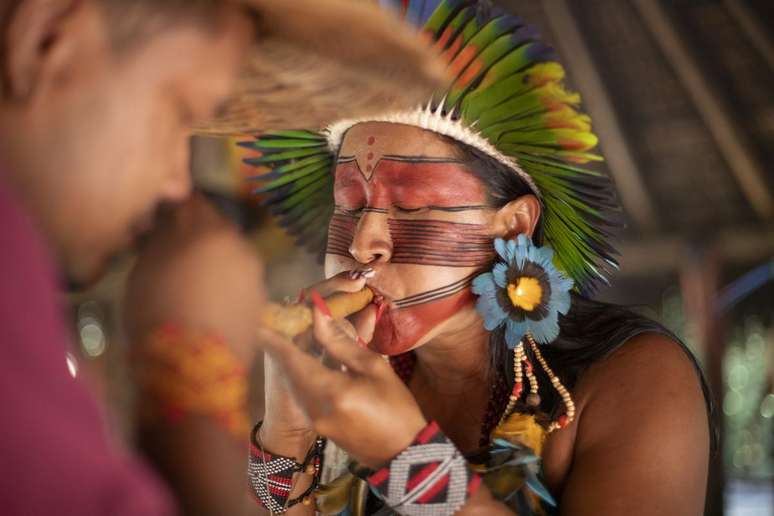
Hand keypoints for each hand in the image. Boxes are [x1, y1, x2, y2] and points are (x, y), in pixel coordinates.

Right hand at [125, 194, 263, 361]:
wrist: (196, 368)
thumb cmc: (158, 313)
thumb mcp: (145, 268)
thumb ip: (161, 238)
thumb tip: (167, 223)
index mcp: (210, 230)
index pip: (192, 203)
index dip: (174, 209)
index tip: (160, 219)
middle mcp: (241, 244)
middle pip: (215, 227)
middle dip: (196, 233)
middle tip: (172, 249)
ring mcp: (255, 273)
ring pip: (230, 254)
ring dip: (213, 258)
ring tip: (190, 278)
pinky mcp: (261, 299)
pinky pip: (238, 280)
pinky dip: (225, 282)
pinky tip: (207, 299)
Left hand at [258, 302, 426, 468]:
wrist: (402, 452)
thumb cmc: (396, 407)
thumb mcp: (373, 367)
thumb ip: (341, 343)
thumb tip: (319, 317)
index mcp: (331, 391)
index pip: (293, 359)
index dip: (275, 340)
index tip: (260, 322)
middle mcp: (315, 407)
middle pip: (292, 369)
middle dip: (289, 346)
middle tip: (291, 322)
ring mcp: (315, 419)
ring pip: (297, 381)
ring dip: (297, 360)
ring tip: (306, 337)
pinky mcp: (319, 425)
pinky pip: (306, 393)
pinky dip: (306, 375)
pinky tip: (318, 361)